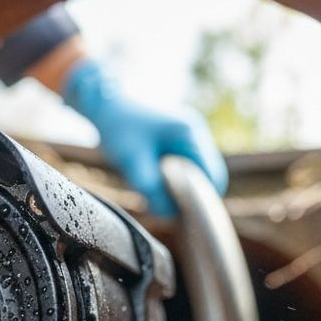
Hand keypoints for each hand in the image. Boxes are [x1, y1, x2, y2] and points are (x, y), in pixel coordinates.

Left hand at [64, 59, 227, 215]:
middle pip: (210, 178)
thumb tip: (169, 214)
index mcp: (189, 134)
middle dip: (192, 196)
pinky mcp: (181, 143)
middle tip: (165, 205)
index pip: (213, 178)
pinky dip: (177, 181)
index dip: (201, 201)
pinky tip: (156, 182)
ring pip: (198, 175)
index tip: (179, 213)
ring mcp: (191, 137)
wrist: (106, 105)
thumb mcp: (132, 160)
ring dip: (183, 189)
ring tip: (157, 191)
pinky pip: (188, 169)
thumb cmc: (118, 128)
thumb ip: (151, 188)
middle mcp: (197, 133)